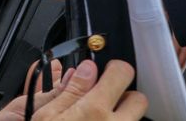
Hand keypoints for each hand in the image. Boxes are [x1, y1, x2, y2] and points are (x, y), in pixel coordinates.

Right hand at [0, 60, 147, 120]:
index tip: (108, 71)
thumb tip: (87, 70)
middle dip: (124, 96)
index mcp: (95, 111)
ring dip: (120, 117)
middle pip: (138, 100)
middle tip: (105, 99)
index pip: (122, 73)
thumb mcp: (47, 117)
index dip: (114, 68)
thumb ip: (71, 91)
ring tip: (97, 120)